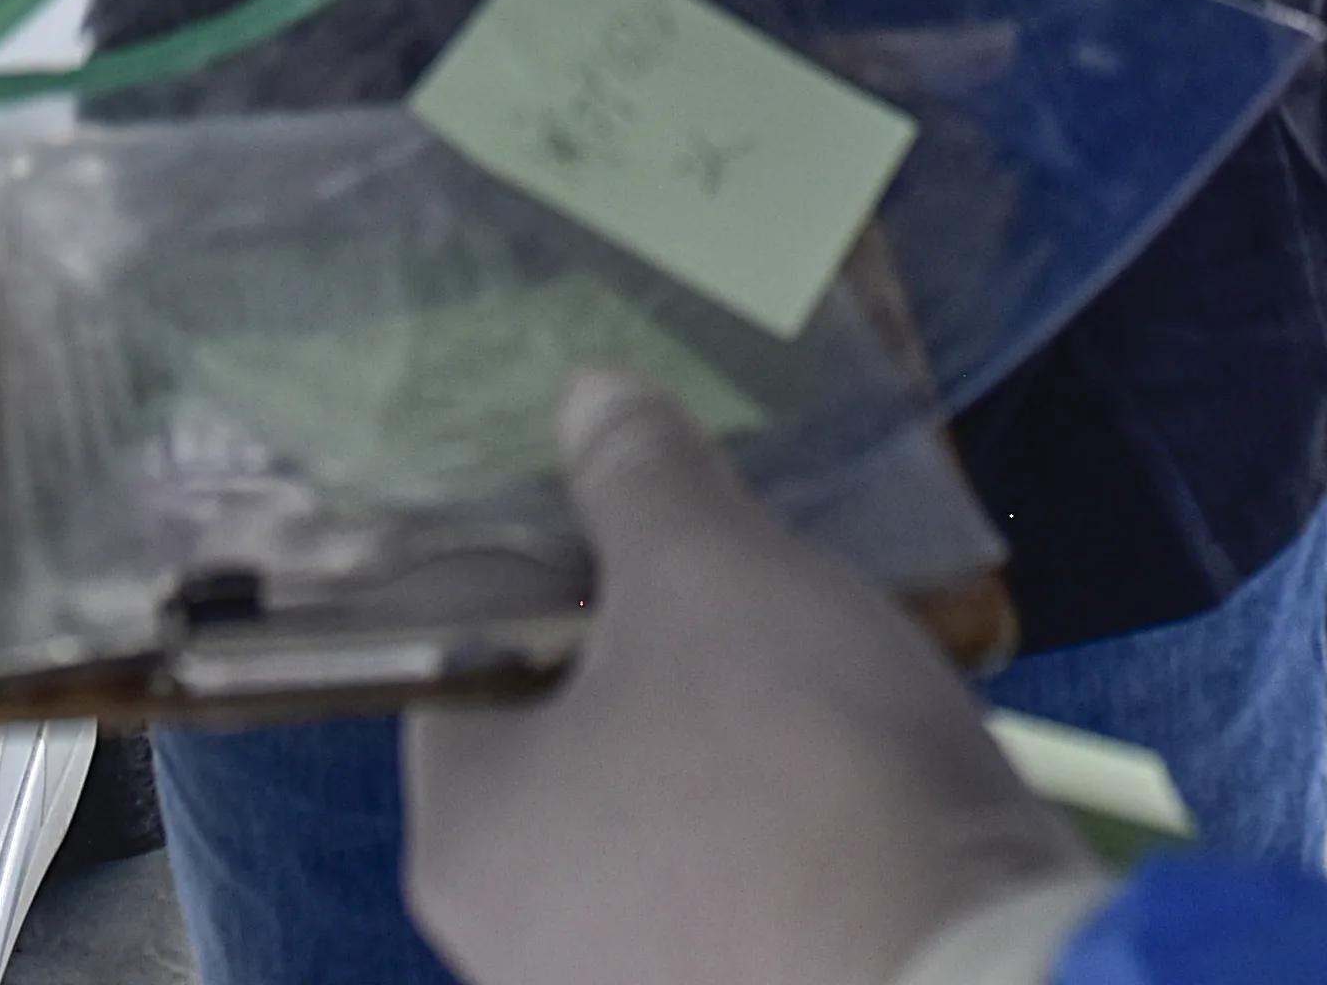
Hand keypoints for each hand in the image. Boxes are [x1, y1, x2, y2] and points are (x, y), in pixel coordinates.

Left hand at [404, 373, 1085, 984]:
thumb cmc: (800, 771)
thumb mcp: (714, 574)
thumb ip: (638, 477)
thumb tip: (584, 397)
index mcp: (461, 835)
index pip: (463, 649)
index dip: (552, 551)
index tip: (650, 508)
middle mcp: (509, 943)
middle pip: (566, 737)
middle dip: (658, 647)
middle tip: (751, 583)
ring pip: (662, 815)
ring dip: (734, 737)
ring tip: (826, 672)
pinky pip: (741, 890)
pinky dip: (788, 828)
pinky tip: (864, 779)